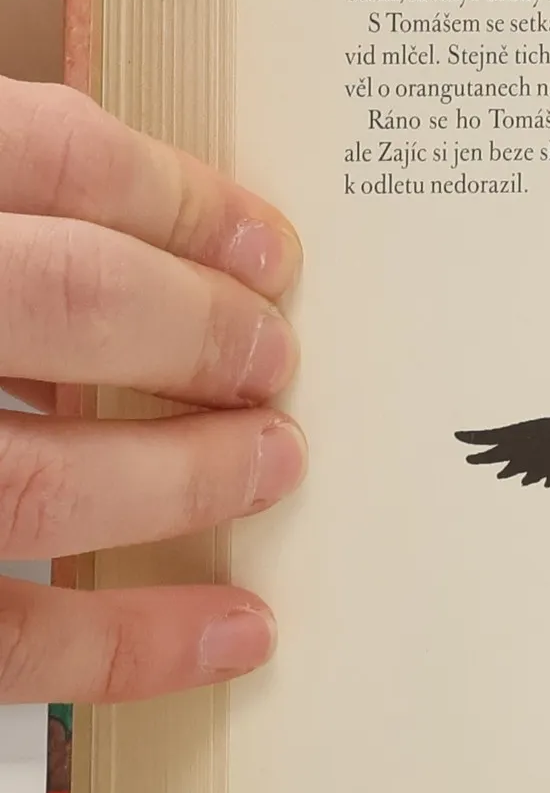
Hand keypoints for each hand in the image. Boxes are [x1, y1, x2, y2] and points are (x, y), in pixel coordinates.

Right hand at [0, 74, 304, 702]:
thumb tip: (157, 248)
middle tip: (279, 357)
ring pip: (37, 480)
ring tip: (275, 461)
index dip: (174, 196)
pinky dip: (131, 643)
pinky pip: (9, 640)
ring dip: (182, 476)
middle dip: (196, 327)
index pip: (38, 150)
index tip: (270, 246)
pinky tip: (238, 630)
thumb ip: (16, 220)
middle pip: (64, 299)